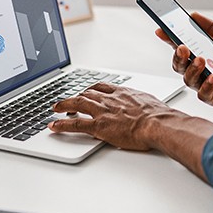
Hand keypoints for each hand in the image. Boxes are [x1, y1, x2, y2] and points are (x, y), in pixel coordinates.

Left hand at [48, 82, 170, 149]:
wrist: (157, 123)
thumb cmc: (158, 115)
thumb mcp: (148, 102)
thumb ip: (139, 103)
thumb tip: (142, 107)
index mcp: (122, 92)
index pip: (101, 87)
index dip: (91, 89)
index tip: (87, 91)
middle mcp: (109, 99)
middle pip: (86, 93)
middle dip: (75, 97)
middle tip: (67, 101)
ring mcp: (102, 111)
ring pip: (77, 104)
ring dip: (64, 106)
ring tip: (56, 108)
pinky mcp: (98, 126)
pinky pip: (75, 124)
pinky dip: (62, 124)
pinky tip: (54, 125)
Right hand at [158, 12, 212, 108]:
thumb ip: (211, 27)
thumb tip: (194, 16)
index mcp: (198, 54)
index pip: (179, 47)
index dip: (168, 39)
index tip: (161, 30)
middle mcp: (198, 70)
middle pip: (179, 65)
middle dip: (178, 56)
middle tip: (183, 47)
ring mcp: (203, 84)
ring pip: (188, 79)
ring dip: (193, 69)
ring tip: (201, 60)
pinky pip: (203, 94)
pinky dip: (207, 85)